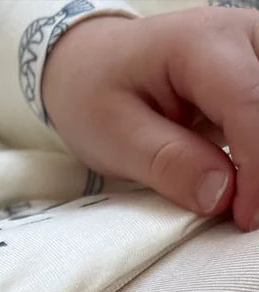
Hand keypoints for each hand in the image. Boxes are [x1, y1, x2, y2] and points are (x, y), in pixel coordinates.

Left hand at [41, 7, 258, 230]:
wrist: (90, 64)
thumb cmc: (96, 95)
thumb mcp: (115, 137)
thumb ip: (169, 163)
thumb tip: (222, 195)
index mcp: (201, 43)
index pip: (250, 104)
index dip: (256, 169)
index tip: (244, 217)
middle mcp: (241, 32)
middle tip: (245, 212)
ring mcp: (255, 46)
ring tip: (245, 198)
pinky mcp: (257, 68)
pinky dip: (258, 151)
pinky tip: (245, 180)